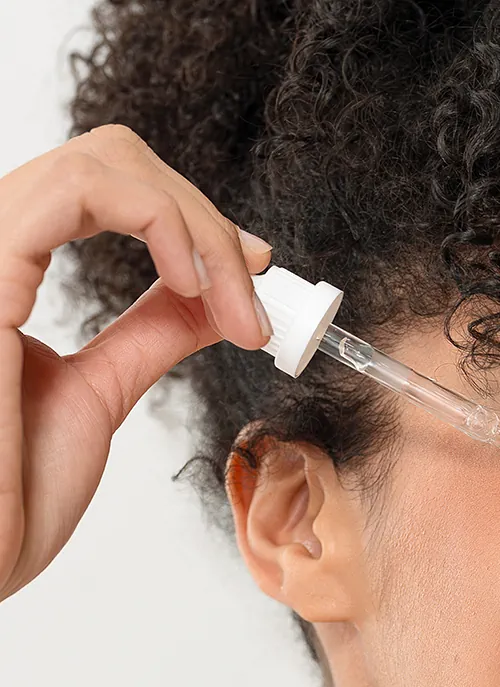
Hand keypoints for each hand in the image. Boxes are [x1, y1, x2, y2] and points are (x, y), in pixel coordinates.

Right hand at [0, 122, 271, 602]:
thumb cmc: (11, 496)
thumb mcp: (99, 393)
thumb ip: (150, 333)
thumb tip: (214, 299)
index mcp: (3, 274)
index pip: (100, 190)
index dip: (188, 217)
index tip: (253, 273)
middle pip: (110, 160)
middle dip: (205, 219)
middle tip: (257, 286)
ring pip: (102, 161)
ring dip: (198, 223)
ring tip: (238, 301)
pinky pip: (78, 189)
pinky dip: (161, 219)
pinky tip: (197, 282)